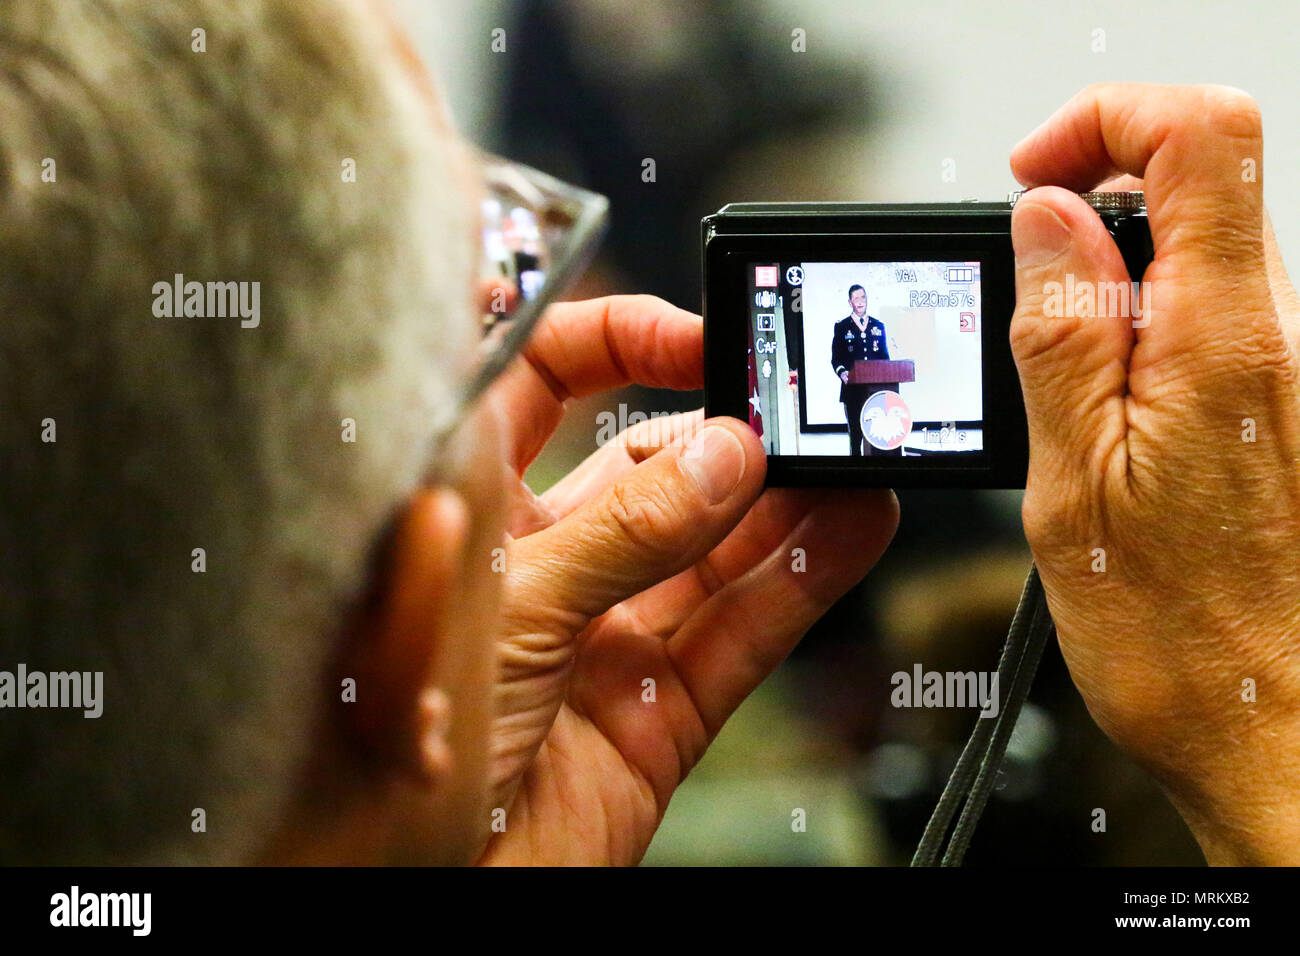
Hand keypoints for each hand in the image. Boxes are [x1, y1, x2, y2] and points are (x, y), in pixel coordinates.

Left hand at [474, 295, 897, 863]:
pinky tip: (851, 530)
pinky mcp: (657, 713)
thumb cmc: (389, 756)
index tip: (698, 338)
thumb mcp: (509, 608)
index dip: (619, 342)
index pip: (544, 381)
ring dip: (786, 502)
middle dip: (730, 433)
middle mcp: (544, 563)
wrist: (420, 899)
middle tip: (800, 408)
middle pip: (654, 466)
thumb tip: (722, 457)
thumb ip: (624, 531)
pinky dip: (800, 584)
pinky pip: (740, 634)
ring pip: (713, 549)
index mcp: (473, 510)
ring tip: (853, 457)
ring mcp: (605, 636)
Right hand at [1009, 83, 1299, 863]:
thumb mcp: (1073, 485)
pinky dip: (1131, 325)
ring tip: (1053, 373)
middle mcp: (1275, 338)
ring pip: (1192, 249)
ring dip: (1105, 276)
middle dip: (1088, 201)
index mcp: (1222, 343)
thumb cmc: (1181, 637)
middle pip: (1196, 179)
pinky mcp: (1269, 400)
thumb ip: (1061, 334)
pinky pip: (1200, 314)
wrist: (1269, 724)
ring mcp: (1280, 367)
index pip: (1200, 136)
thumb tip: (1046, 218)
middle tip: (1019, 286)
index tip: (1029, 178)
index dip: (1103, 121)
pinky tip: (1093, 404)